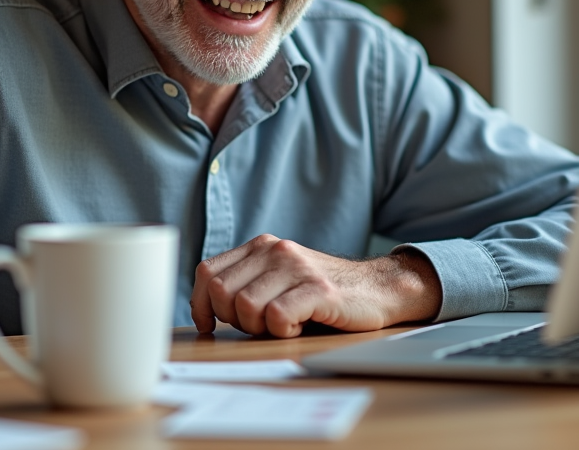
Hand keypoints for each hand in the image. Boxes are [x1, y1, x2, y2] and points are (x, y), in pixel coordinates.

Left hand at [189, 234, 442, 337]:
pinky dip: (284, 331)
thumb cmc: (322, 293)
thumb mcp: (278, 279)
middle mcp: (276, 250)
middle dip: (234, 319)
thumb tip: (205, 308)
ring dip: (261, 327)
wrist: (378, 289)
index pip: (207, 271)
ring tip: (285, 324)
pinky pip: (278, 317)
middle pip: (221, 292)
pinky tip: (300, 326)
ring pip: (246, 306)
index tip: (209, 325)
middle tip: (261, 324)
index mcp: (260, 246)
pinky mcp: (318, 289)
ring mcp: (297, 267)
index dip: (200, 303)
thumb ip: (246, 283)